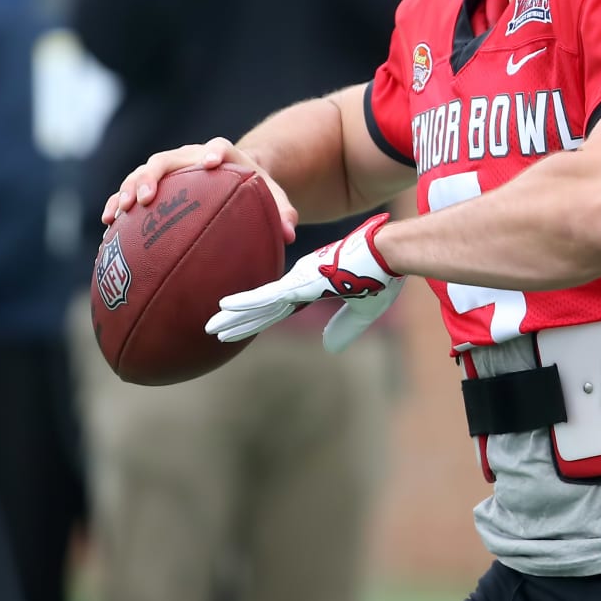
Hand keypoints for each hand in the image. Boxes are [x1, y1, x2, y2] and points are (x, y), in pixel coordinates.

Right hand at [102, 137, 297, 243]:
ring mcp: (168, 170)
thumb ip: (283, 212)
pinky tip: (107, 224)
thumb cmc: (252, 189)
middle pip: (167, 159)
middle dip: (152, 176)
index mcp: (221, 154)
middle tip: (144, 197)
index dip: (212, 152)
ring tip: (117, 212)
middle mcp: (189, 157)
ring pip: (141, 173)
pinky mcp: (153, 184)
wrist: (230, 178)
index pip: (217, 147)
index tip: (209, 162)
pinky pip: (129, 191)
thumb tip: (290, 234)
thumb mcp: (271, 197)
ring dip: (127, 189)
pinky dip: (117, 203)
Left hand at [205, 213, 401, 350]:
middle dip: (238, 320)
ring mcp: (300, 279)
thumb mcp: (365, 310)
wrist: (391, 252)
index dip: (257, 320)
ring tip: (209, 327)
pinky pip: (269, 293)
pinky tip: (224, 305)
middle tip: (211, 330)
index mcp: (314, 286)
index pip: (279, 308)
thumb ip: (346, 327)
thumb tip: (329, 348)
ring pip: (260, 301)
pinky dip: (247, 300)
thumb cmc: (382, 275)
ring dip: (234, 316)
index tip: (237, 329)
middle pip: (263, 306)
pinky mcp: (302, 279)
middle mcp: (301, 281)